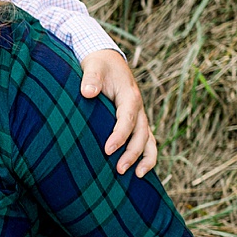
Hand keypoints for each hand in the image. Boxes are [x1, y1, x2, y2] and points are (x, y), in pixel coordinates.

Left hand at [80, 48, 156, 177]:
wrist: (107, 60)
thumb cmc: (99, 65)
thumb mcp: (93, 66)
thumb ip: (91, 78)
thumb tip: (88, 92)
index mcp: (130, 97)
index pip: (127, 119)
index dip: (119, 136)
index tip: (107, 150)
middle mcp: (139, 109)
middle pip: (142, 134)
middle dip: (132, 153)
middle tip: (119, 170)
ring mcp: (139, 117)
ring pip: (149, 140)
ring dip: (145, 159)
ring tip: (138, 176)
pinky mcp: (135, 123)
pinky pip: (146, 142)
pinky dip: (146, 156)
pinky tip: (138, 173)